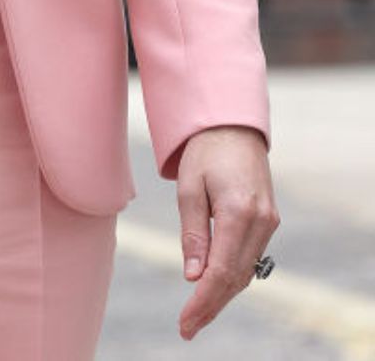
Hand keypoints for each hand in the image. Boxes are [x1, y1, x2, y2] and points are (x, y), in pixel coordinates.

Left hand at [175, 125, 279, 341]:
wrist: (234, 127)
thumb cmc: (205, 152)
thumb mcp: (189, 188)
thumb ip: (193, 233)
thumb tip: (194, 276)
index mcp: (238, 212)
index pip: (220, 271)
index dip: (203, 302)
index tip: (186, 323)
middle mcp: (260, 221)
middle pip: (235, 277)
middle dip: (212, 306)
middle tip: (188, 328)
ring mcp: (269, 222)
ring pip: (245, 271)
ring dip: (223, 294)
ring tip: (198, 315)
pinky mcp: (269, 220)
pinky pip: (250, 257)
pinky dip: (233, 275)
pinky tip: (215, 287)